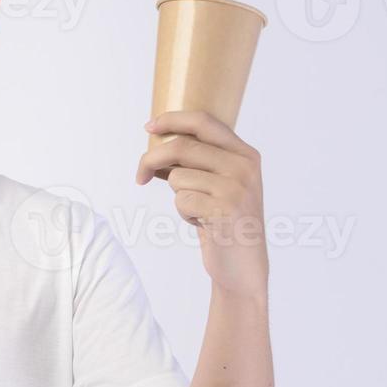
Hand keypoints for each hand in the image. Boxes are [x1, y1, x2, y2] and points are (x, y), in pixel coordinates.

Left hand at [135, 110, 267, 296]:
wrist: (243, 266)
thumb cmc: (224, 223)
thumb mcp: (217, 185)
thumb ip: (196, 162)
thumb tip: (157, 143)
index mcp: (245, 154)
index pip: (203, 121)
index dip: (172, 119)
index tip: (149, 126)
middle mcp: (244, 166)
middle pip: (182, 147)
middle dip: (151, 160)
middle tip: (140, 176)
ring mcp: (236, 187)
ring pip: (178, 177)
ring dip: (178, 196)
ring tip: (198, 211)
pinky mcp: (224, 209)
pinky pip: (181, 200)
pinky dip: (183, 213)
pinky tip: (202, 224)